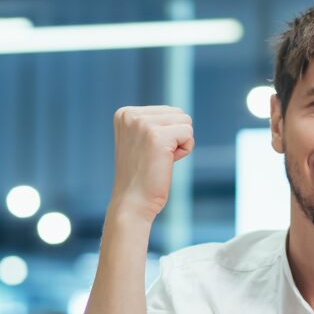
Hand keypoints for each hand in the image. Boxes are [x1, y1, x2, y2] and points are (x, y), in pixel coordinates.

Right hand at [110, 105, 193, 222]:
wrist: (132, 203)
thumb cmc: (140, 176)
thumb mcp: (140, 141)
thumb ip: (154, 123)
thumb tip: (180, 114)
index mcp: (125, 114)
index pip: (167, 110)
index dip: (166, 134)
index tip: (148, 152)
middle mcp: (131, 115)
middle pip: (178, 113)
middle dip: (175, 137)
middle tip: (156, 158)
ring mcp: (143, 125)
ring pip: (186, 121)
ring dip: (180, 144)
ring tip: (160, 160)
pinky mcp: (158, 137)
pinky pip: (188, 133)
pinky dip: (185, 150)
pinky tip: (167, 162)